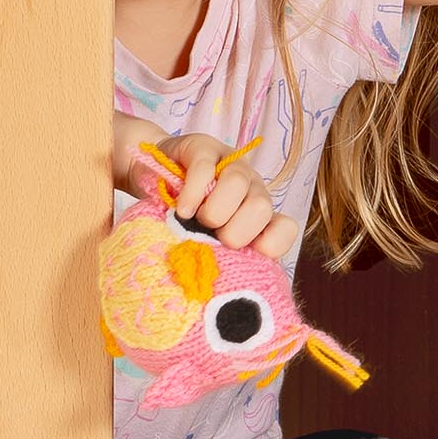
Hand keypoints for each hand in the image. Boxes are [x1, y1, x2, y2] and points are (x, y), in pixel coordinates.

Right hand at [147, 134, 298, 259]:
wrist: (152, 178)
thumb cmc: (183, 219)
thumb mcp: (206, 244)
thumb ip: (223, 260)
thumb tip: (230, 290)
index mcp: (258, 216)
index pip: (285, 228)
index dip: (267, 245)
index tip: (240, 254)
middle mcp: (252, 188)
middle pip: (261, 208)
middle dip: (232, 231)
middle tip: (210, 235)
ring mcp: (230, 164)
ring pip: (237, 184)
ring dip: (211, 211)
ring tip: (191, 220)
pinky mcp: (205, 148)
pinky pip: (205, 170)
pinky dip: (191, 195)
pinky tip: (181, 208)